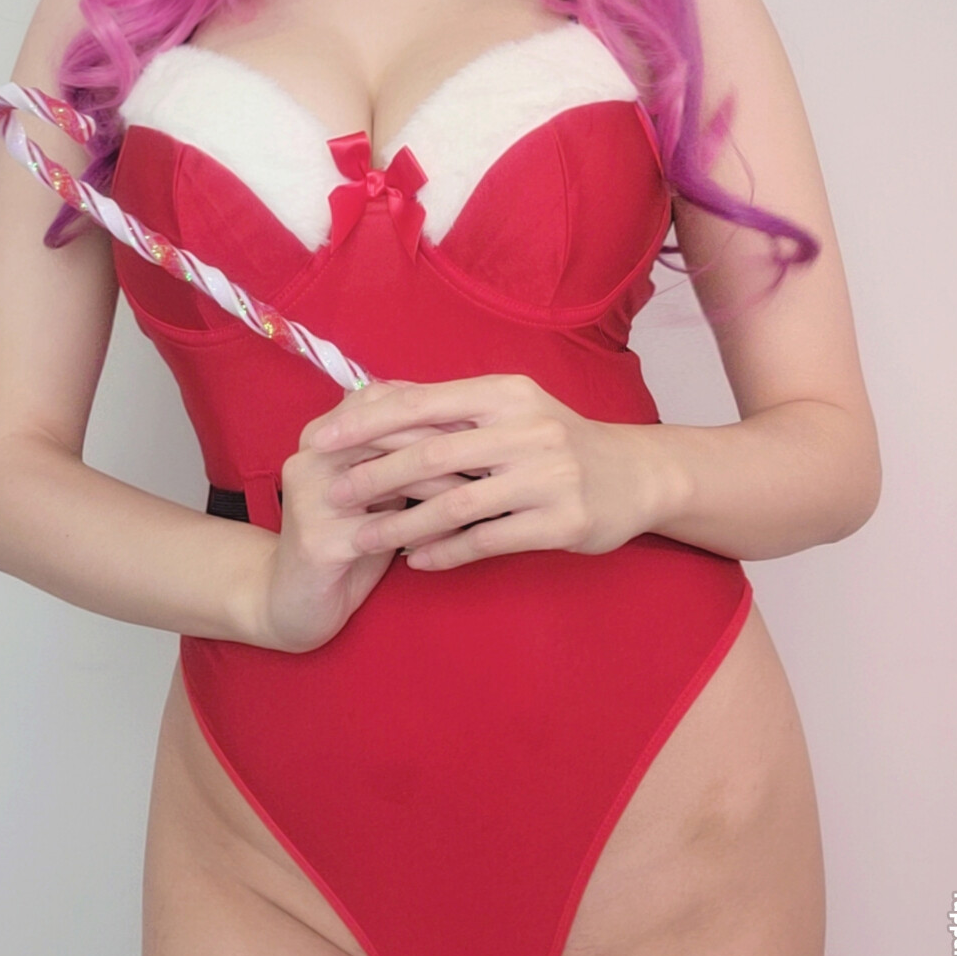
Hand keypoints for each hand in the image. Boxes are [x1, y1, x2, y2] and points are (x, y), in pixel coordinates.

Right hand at [260, 380, 492, 650]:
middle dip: (447, 439)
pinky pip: (385, 530)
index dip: (436, 406)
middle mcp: (310, 456)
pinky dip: (428, 530)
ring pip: (389, 477)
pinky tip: (463, 534)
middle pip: (388, 432)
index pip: (384, 400)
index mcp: (323, 433)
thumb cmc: (351, 537)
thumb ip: (404, 451)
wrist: (294, 601)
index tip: (484, 417)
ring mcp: (310, 497)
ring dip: (444, 482)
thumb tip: (468, 419)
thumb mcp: (377, 486)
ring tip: (487, 487)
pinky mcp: (317, 542)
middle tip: (495, 449)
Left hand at [306, 372, 669, 569]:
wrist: (636, 475)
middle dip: (375, 475)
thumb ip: (453, 409)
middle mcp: (527, 429)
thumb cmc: (557, 439)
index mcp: (505, 394)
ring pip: (456, 505)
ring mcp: (548, 477)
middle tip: (333, 493)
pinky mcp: (562, 521)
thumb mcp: (512, 409)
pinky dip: (447, 552)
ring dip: (403, 524)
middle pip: (433, 455)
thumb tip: (376, 400)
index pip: (421, 403)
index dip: (366, 423)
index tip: (320, 439)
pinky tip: (416, 561)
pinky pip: (488, 541)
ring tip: (363, 538)